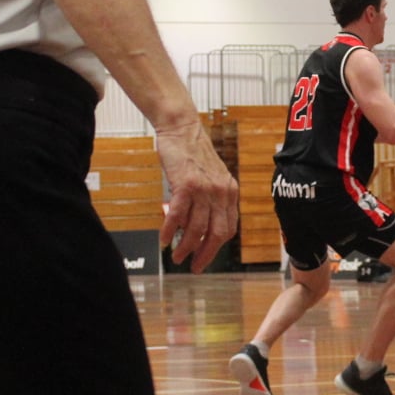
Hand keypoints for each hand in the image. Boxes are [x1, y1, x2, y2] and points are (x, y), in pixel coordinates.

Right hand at [155, 119, 238, 273]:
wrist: (182, 128)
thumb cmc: (192, 153)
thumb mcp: (211, 177)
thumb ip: (212, 199)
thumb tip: (202, 226)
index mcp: (230, 191)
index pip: (228, 228)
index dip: (216, 247)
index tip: (205, 258)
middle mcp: (221, 192)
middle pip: (216, 233)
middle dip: (205, 254)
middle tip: (194, 267)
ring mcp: (204, 189)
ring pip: (197, 228)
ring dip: (186, 247)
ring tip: (176, 257)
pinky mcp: (186, 185)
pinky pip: (177, 216)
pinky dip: (169, 231)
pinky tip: (164, 240)